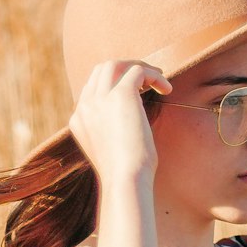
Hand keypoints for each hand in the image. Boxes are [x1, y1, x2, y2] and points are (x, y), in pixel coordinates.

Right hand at [68, 59, 171, 185]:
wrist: (125, 182)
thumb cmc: (126, 176)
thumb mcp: (111, 151)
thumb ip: (112, 133)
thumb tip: (131, 124)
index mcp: (79, 120)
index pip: (92, 89)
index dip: (115, 85)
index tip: (138, 94)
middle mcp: (85, 106)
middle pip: (101, 70)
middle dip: (125, 69)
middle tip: (147, 80)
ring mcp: (100, 99)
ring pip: (116, 64)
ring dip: (139, 67)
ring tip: (159, 79)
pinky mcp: (121, 95)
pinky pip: (138, 71)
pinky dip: (154, 75)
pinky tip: (167, 88)